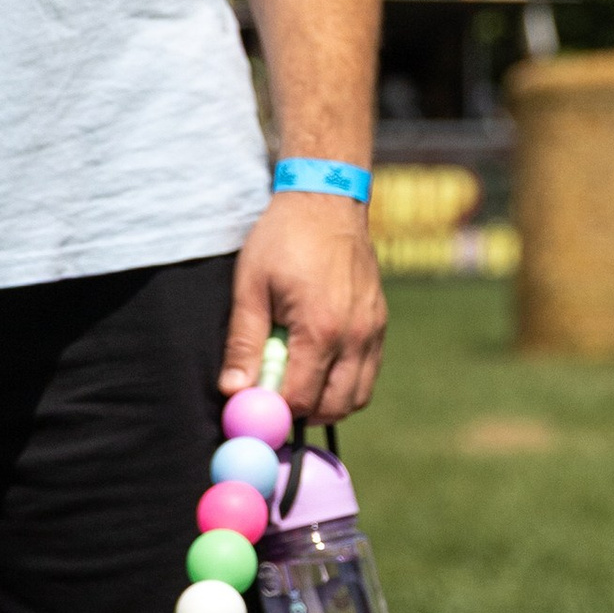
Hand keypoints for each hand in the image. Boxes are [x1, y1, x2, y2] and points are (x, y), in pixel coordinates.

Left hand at [221, 191, 385, 422]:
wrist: (326, 200)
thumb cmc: (283, 239)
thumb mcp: (250, 287)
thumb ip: (244, 343)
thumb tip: (234, 391)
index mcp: (321, 329)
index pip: (301, 398)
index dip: (275, 411)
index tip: (254, 406)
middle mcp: (355, 336)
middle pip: (334, 407)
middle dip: (302, 412)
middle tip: (274, 399)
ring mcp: (373, 331)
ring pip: (357, 395)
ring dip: (326, 401)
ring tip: (294, 380)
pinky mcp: (379, 323)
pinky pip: (368, 372)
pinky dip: (344, 382)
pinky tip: (317, 363)